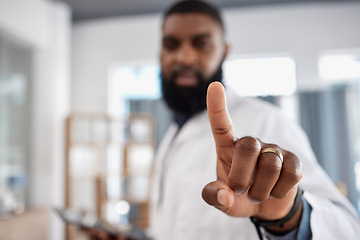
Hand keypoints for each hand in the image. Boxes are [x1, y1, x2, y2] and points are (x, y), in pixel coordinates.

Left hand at [201, 82, 302, 232]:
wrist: (266, 207)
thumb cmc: (239, 197)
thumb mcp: (222, 201)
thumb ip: (215, 197)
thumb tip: (223, 194)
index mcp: (228, 148)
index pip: (222, 124)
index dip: (217, 106)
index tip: (214, 85)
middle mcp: (251, 143)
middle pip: (248, 146)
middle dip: (242, 177)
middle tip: (240, 190)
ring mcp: (273, 150)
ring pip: (270, 165)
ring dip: (261, 190)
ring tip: (257, 193)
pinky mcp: (293, 160)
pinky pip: (290, 175)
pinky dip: (278, 192)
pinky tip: (274, 191)